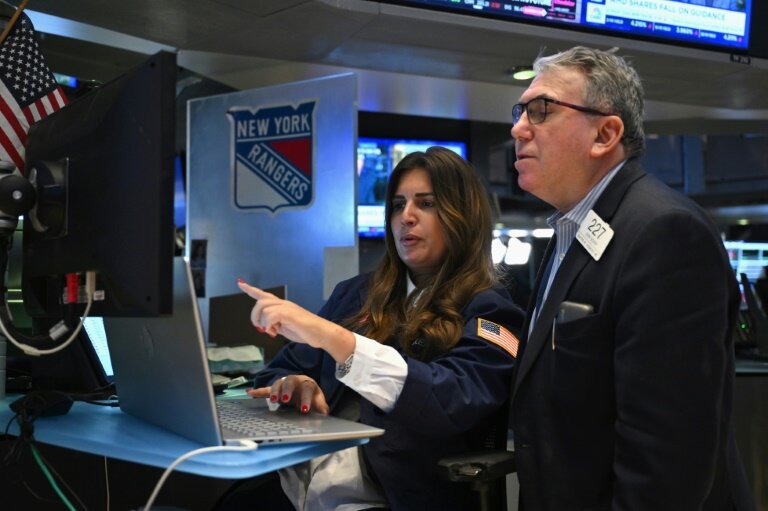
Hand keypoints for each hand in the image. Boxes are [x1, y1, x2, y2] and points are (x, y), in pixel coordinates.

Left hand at [237, 279, 355, 362]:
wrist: (321, 333)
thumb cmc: (306, 331)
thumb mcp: (285, 327)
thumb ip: (275, 325)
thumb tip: (265, 327)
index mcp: (282, 306)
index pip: (264, 295)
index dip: (251, 290)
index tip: (241, 284)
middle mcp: (284, 304)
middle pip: (260, 302)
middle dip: (255, 316)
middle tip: (261, 328)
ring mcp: (287, 308)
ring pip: (264, 308)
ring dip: (263, 322)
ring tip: (271, 331)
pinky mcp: (290, 314)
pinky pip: (271, 315)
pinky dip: (268, 325)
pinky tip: (274, 331)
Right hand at [247, 375, 329, 414]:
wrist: (304, 389)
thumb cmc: (312, 396)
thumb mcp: (318, 401)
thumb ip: (321, 407)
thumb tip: (324, 414)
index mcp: (307, 383)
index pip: (307, 388)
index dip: (305, 398)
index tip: (303, 410)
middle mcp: (295, 381)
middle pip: (290, 382)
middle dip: (287, 390)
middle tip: (285, 400)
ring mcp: (284, 384)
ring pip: (278, 384)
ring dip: (274, 391)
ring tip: (272, 400)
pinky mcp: (276, 389)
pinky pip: (266, 389)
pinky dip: (259, 391)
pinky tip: (250, 393)